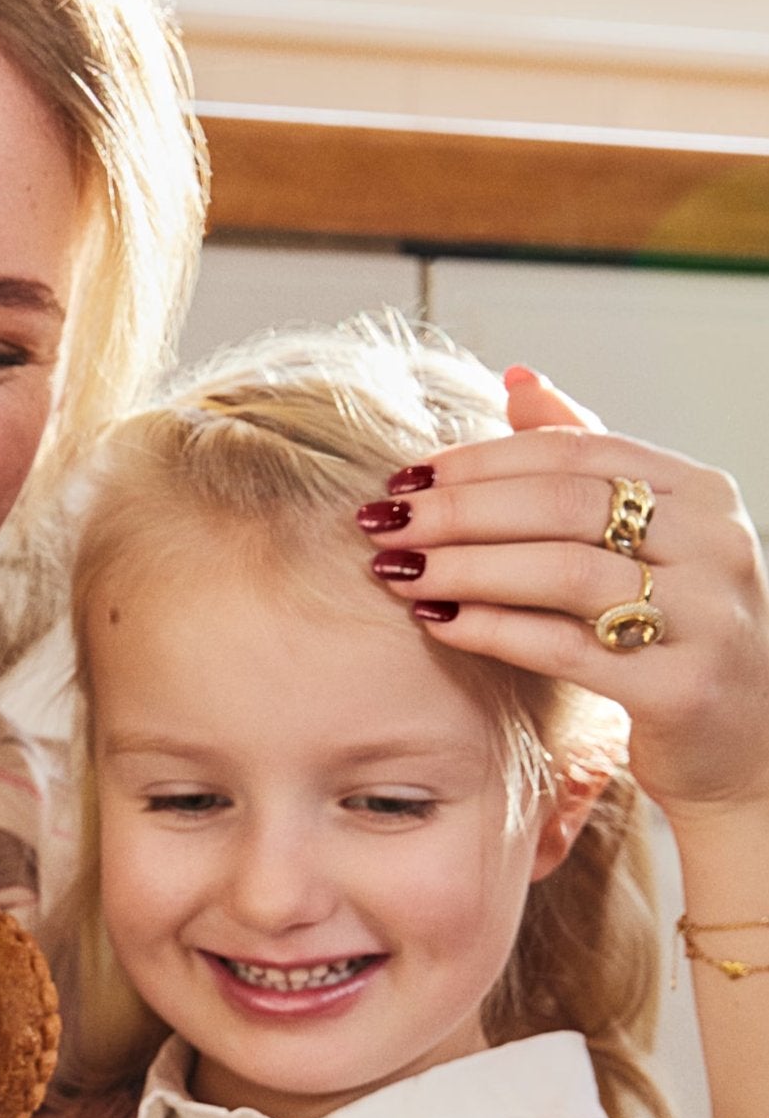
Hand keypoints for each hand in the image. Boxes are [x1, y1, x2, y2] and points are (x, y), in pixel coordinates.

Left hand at [360, 367, 768, 820]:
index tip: (406, 477)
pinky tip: (437, 623)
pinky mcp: (681, 688)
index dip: (479, 460)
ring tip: (397, 572)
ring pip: (562, 572)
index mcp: (700, 493)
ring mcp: (706, 617)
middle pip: (561, 505)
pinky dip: (492, 630)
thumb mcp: (646, 533)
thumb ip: (585, 457)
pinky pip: (565, 648)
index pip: (574, 452)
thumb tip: (515, 378)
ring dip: (464, 568)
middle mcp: (715, 544)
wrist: (749, 740)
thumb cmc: (675, 626)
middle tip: (385, 524)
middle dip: (457, 511)